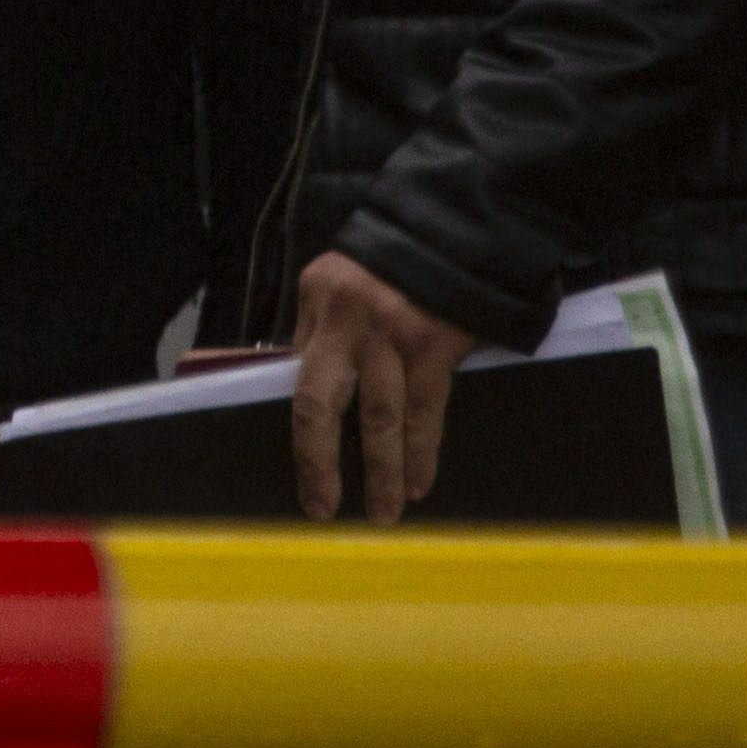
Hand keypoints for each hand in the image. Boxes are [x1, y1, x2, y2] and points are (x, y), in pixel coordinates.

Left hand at [287, 250, 479, 518]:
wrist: (449, 238)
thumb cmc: (381, 269)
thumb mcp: (331, 286)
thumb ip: (318, 335)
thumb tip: (304, 392)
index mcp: (319, 308)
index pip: (298, 381)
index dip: (300, 435)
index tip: (300, 476)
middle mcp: (350, 324)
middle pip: (324, 404)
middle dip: (321, 462)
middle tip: (323, 507)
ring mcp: (395, 338)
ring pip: (383, 418)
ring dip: (384, 471)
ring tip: (384, 510)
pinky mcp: (437, 348)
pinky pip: (428, 412)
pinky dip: (423, 452)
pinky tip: (418, 481)